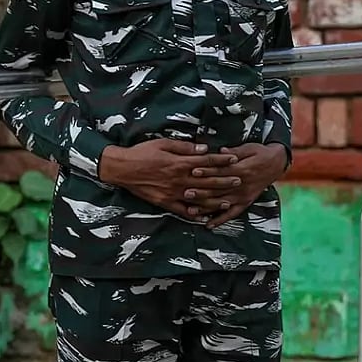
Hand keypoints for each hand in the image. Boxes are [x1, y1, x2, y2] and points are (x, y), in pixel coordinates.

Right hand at [99, 139, 242, 220]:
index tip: (234, 159)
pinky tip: (204, 218)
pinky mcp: (165, 202)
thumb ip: (184, 147)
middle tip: (239, 180)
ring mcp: (173, 193)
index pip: (206, 162)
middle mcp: (179, 180)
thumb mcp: (163, 143)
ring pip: (198, 198)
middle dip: (225, 181)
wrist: (122, 169)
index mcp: (179, 163)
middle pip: (207, 181)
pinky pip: (182, 211)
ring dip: (215, 200)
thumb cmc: (142, 153)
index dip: (221, 160)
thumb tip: (204, 148)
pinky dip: (194, 215)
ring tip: (228, 201)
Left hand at [181, 143, 287, 228]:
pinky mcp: (246, 202)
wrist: (277, 164)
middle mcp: (242, 185)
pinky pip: (232, 214)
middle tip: (186, 193)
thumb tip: (221, 151)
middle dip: (202, 191)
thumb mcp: (249, 148)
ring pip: (222, 203)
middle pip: (219, 189)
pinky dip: (221, 220)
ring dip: (207, 207)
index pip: (221, 171)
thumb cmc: (260, 153)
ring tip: (191, 210)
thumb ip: (234, 152)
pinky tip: (209, 225)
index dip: (207, 171)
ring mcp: (243, 196)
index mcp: (242, 169)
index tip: (193, 171)